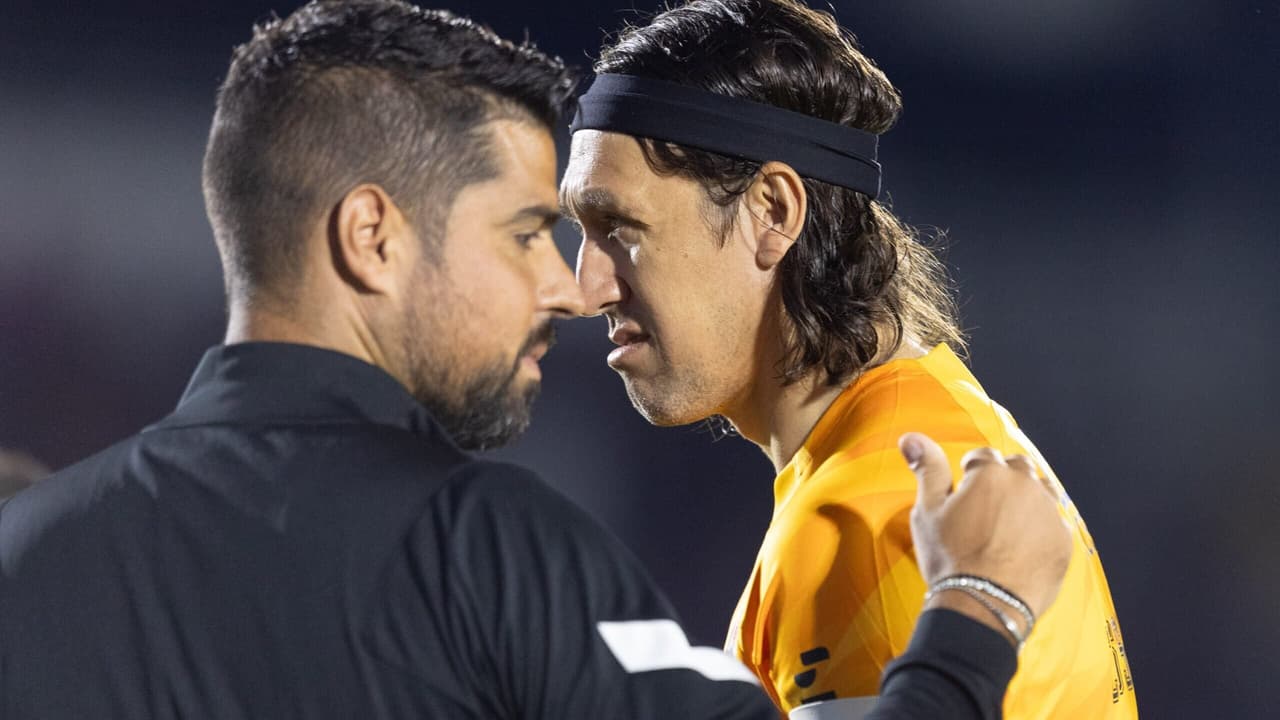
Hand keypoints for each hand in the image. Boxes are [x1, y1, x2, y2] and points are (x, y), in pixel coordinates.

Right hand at [898, 432, 1071, 623]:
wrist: (984, 605)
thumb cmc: (951, 557)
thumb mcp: (928, 511)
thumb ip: (927, 469)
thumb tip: (911, 437)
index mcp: (991, 474)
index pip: (982, 455)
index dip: (970, 471)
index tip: (964, 492)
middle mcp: (1026, 485)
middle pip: (1018, 467)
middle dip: (1003, 478)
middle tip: (986, 506)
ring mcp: (1049, 512)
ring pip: (1042, 490)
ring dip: (1026, 497)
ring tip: (1007, 523)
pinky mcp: (1063, 540)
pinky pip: (1055, 521)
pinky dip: (1041, 526)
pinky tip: (1023, 545)